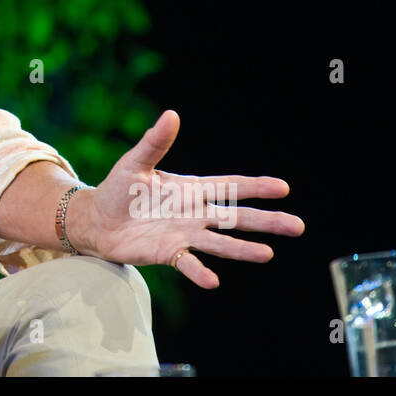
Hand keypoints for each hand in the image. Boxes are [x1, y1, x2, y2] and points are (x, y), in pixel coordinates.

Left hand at [72, 110, 304, 288]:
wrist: (97, 220)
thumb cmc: (119, 188)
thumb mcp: (136, 162)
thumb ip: (155, 142)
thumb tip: (171, 114)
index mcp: (191, 189)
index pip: (230, 187)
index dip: (255, 187)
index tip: (283, 188)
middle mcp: (195, 214)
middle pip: (236, 217)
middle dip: (266, 221)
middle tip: (297, 226)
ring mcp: (184, 234)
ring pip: (219, 242)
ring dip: (242, 249)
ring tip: (267, 254)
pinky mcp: (168, 252)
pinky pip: (187, 263)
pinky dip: (199, 271)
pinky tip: (213, 281)